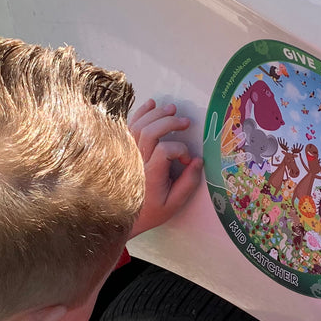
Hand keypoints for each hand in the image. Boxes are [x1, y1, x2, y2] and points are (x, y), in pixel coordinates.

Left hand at [128, 99, 203, 238]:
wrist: (122, 216)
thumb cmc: (151, 210)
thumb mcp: (174, 204)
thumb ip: (188, 183)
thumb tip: (198, 161)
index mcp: (149, 176)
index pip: (165, 150)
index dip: (180, 150)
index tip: (188, 160)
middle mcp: (136, 161)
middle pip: (150, 132)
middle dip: (170, 123)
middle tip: (185, 122)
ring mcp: (127, 153)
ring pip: (139, 126)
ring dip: (157, 114)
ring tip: (172, 110)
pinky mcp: (123, 149)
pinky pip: (129, 126)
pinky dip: (141, 113)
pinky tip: (152, 104)